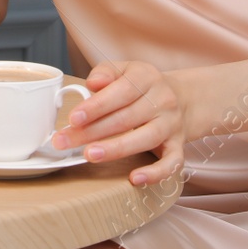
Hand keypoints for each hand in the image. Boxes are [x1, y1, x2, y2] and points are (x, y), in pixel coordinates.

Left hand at [50, 59, 187, 187]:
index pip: (121, 92)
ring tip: (90, 155)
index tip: (73, 119)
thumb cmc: (142, 85)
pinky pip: (172, 162)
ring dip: (116, 149)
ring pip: (145, 139)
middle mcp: (163, 101)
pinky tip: (135, 178)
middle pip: (126, 118)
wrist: (182, 98)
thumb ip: (106, 73)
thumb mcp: (124, 70)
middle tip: (65, 141)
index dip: (96, 106)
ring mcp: (172, 124)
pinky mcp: (178, 145)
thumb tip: (93, 83)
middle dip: (92, 131)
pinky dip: (156, 173)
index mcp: (147, 77)